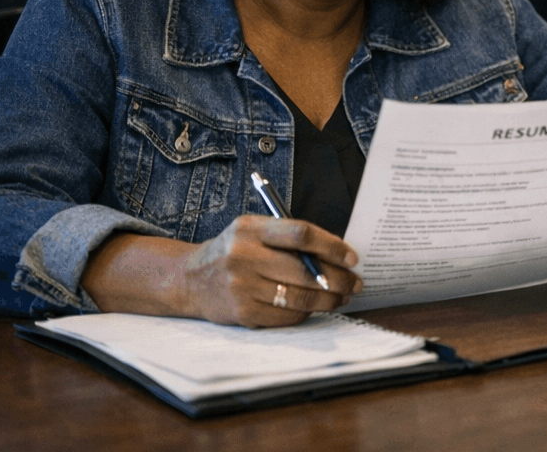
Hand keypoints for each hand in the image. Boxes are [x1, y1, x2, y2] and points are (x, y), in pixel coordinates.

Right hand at [180, 215, 360, 326]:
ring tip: (341, 297)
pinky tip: (315, 307)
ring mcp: (241, 287)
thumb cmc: (235, 251)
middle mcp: (244, 257)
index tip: (352, 257)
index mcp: (251, 229)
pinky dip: (306, 312)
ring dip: (328, 299)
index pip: (301, 234)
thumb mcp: (254, 231)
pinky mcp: (242, 312)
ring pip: (299, 297)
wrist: (190, 279)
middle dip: (338, 279)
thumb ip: (289, 238)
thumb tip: (337, 256)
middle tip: (356, 284)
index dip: (332, 246)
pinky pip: (286, 316)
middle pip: (304, 271)